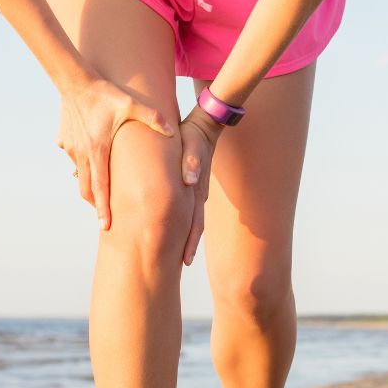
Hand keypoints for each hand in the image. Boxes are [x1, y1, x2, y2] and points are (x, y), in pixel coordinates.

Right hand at [58, 74, 174, 229]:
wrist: (74, 80)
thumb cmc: (105, 94)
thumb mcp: (132, 105)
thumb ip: (153, 119)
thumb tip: (172, 131)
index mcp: (98, 151)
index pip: (101, 188)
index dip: (103, 208)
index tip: (106, 225)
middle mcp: (82, 153)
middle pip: (86, 188)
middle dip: (95, 204)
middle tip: (105, 217)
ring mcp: (71, 148)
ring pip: (80, 174)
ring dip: (89, 185)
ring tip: (100, 194)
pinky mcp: (65, 140)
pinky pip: (74, 158)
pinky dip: (82, 164)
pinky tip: (92, 162)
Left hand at [179, 105, 223, 264]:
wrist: (207, 124)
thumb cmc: (194, 134)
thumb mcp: (191, 144)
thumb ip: (192, 161)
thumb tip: (189, 180)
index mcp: (196, 189)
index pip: (194, 222)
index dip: (189, 241)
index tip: (185, 260)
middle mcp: (198, 193)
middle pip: (195, 225)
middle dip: (190, 245)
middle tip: (184, 264)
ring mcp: (198, 190)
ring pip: (194, 218)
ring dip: (189, 235)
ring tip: (182, 253)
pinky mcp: (195, 184)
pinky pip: (190, 207)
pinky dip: (186, 220)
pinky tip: (181, 227)